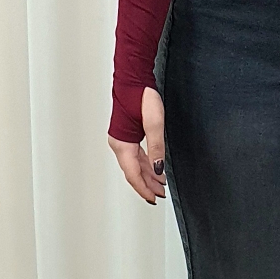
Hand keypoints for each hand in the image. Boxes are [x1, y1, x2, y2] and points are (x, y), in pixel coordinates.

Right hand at [108, 87, 166, 204]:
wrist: (133, 80)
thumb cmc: (140, 95)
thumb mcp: (154, 121)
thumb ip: (156, 147)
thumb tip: (159, 169)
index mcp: (122, 144)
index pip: (133, 174)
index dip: (144, 188)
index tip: (154, 198)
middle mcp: (119, 144)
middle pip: (133, 172)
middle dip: (147, 185)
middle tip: (160, 195)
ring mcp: (122, 140)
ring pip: (135, 165)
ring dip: (148, 176)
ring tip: (160, 185)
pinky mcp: (127, 136)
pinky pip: (136, 156)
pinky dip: (146, 165)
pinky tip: (155, 169)